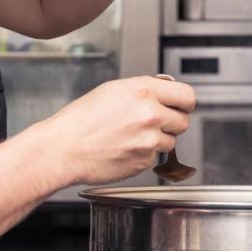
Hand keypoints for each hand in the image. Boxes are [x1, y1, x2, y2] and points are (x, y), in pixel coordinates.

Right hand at [36, 75, 194, 186]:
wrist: (64, 148)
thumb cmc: (82, 119)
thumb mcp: (113, 90)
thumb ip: (145, 89)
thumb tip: (167, 89)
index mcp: (143, 91)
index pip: (187, 96)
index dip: (184, 103)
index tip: (180, 106)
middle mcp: (150, 114)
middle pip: (183, 120)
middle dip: (171, 122)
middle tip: (152, 123)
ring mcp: (149, 140)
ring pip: (171, 141)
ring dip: (158, 139)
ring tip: (131, 136)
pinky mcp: (144, 161)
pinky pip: (155, 157)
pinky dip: (144, 154)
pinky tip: (124, 148)